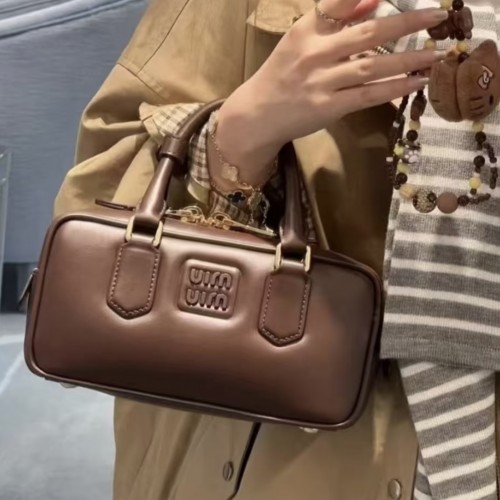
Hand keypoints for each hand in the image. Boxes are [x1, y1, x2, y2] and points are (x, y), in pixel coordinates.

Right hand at [212, 0, 447, 185]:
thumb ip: (335, 21)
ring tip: (436, 53)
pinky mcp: (327, 108)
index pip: (342, 2)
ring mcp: (321, 81)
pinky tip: (416, 82)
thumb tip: (374, 0)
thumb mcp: (300, 41)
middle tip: (436, 16)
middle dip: (406, 23)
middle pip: (368, 33)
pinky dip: (393, 88)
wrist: (256, 114)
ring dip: (408, 59)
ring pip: (372, 66)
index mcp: (306, 29)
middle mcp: (314, 52)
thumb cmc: (279, 76)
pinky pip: (367, 96)